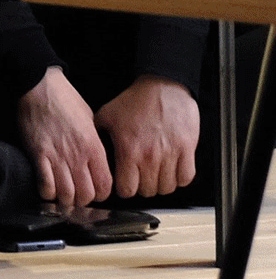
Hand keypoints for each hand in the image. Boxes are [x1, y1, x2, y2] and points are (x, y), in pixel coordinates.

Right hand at [17, 66, 112, 207]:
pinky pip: (45, 185)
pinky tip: (48, 187)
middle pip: (86, 195)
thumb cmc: (65, 99)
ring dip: (65, 199)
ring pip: (66, 195)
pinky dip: (47, 192)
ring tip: (63, 194)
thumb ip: (95, 142)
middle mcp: (77, 155)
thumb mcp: (90, 119)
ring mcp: (56, 156)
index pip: (105, 186)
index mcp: (93, 146)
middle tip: (78, 194)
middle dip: (83, 200)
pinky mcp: (38, 155)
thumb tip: (98, 160)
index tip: (95, 191)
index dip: (101, 194)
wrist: (39, 86)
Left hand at [95, 75, 198, 197]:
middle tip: (139, 179)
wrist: (162, 87)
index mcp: (129, 149)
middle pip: (147, 191)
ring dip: (159, 185)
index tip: (123, 184)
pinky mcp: (187, 149)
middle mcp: (150, 155)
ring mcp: (170, 154)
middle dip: (141, 188)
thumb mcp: (106, 116)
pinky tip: (171, 171)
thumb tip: (91, 153)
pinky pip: (186, 178)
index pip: (127, 190)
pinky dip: (179, 179)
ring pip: (167, 188)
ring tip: (154, 176)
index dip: (123, 190)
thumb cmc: (135, 100)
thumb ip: (98, 137)